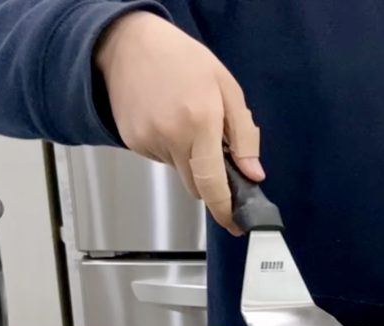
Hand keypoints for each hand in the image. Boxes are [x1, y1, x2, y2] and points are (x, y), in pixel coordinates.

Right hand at [95, 11, 263, 234]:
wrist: (129, 43)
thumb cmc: (184, 61)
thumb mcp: (228, 89)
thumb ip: (244, 135)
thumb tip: (254, 175)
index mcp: (200, 123)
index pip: (213, 183)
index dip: (225, 209)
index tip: (235, 224)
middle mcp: (170, 137)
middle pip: (196, 186)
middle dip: (212, 182)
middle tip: (219, 155)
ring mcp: (147, 141)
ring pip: (180, 171)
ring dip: (191, 160)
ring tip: (189, 122)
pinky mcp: (132, 142)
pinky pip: (162, 159)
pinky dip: (172, 149)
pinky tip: (170, 121)